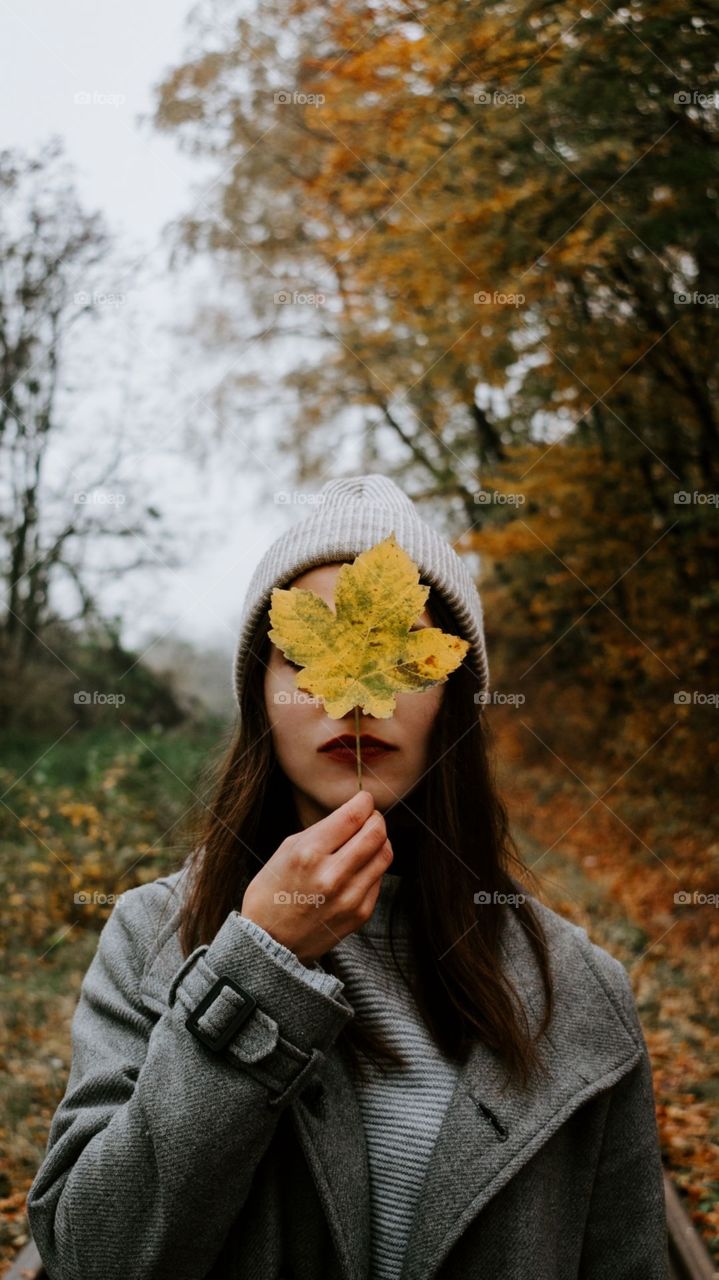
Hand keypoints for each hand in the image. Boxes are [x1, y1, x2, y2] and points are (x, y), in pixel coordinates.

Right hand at [240, 789, 392, 963]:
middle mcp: (332, 875)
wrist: (270, 943)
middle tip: (369, 817)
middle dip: (376, 818)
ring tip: (366, 840)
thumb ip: (321, 831)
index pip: (353, 816)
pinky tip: (358, 867)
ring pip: (385, 854)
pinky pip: (379, 878)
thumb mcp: (286, 850)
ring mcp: (349, 897)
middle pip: (376, 832)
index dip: (364, 801)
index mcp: (308, 854)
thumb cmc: (273, 891)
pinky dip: (373, 866)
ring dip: (379, 841)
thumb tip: (354, 814)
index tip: (364, 799)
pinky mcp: (360, 914)